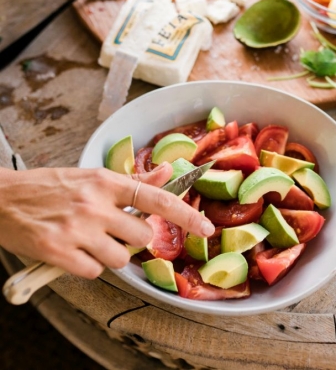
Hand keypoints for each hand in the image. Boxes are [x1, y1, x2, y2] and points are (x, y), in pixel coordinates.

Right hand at [0, 164, 213, 278]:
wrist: (3, 198)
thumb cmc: (49, 187)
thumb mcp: (91, 177)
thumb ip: (132, 181)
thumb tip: (168, 173)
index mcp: (104, 181)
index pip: (155, 198)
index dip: (185, 214)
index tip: (205, 227)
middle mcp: (94, 203)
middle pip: (141, 235)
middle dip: (131, 238)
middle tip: (110, 230)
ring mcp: (77, 228)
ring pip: (120, 257)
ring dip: (109, 254)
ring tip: (87, 239)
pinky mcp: (58, 252)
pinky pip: (93, 272)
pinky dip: (86, 266)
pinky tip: (71, 251)